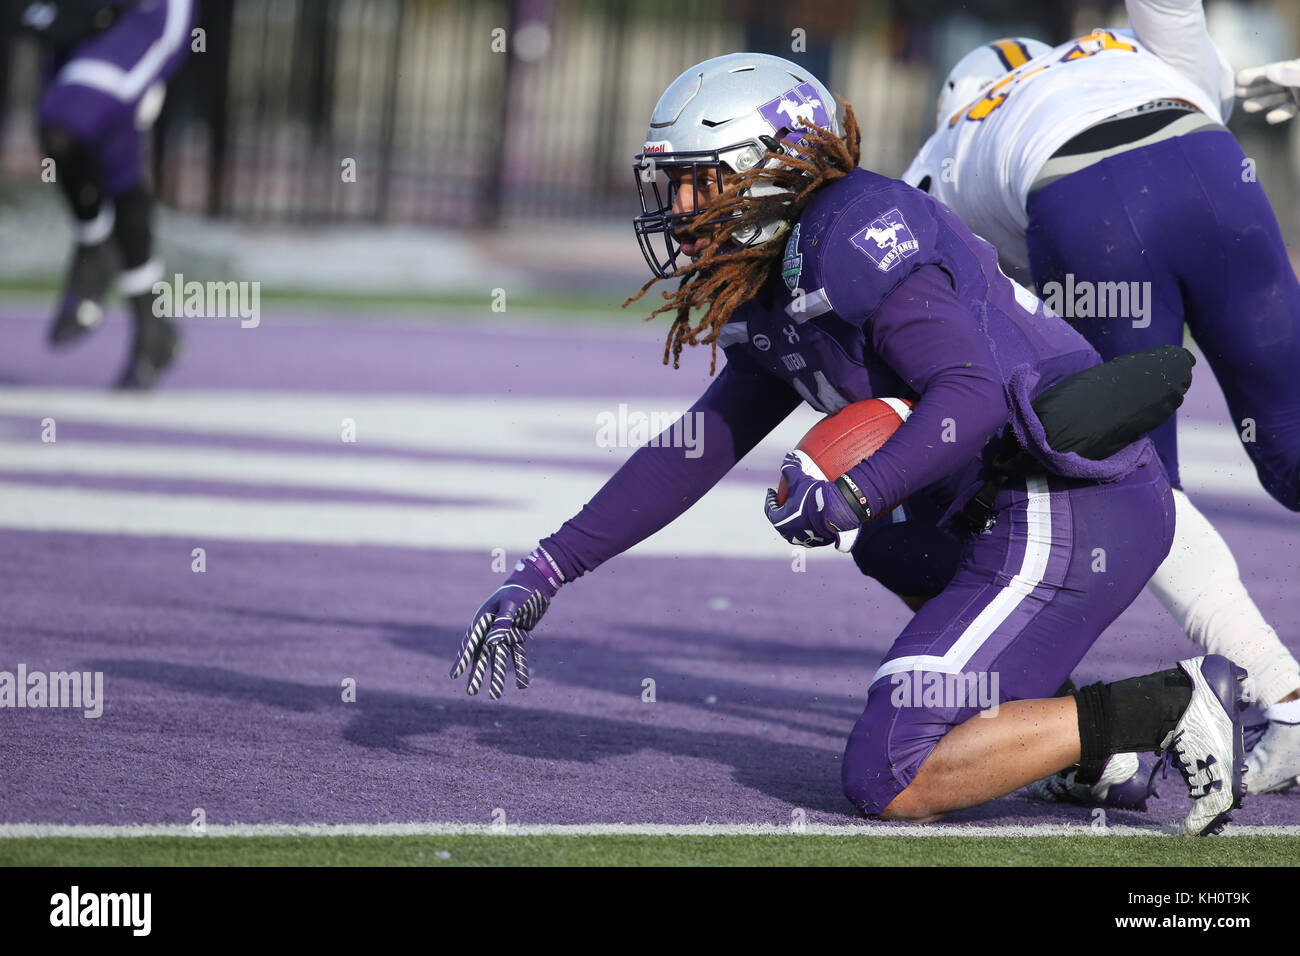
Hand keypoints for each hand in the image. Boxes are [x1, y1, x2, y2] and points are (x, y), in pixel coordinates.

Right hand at [451, 552, 558, 698]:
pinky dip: (519, 669)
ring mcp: (503, 633)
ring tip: (495, 696)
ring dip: (497, 676)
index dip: (463, 659)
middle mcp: (491, 629)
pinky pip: (517, 655)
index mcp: (484, 619)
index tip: (454, 675)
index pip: (471, 643)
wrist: (536, 583)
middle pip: (482, 655)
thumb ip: (502, 622)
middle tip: (471, 692)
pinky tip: (522, 685)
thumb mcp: (512, 605)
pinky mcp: (517, 635)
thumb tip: (492, 643)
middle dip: (477, 674)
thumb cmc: (521, 590)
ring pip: (499, 659)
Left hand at [764, 451, 863, 551]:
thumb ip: (790, 468)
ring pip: (796, 528)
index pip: (770, 509)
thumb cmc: (814, 497)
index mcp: (780, 521)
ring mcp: (804, 539)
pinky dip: (809, 524)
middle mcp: (790, 533)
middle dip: (782, 510)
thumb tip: (788, 457)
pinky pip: (810, 532)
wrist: (837, 512)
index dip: (770, 499)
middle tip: (786, 499)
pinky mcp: (818, 541)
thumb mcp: (799, 480)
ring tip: (800, 508)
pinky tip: (814, 515)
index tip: (772, 491)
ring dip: (795, 518)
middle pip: (782, 520)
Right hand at [1236, 59, 1299, 124]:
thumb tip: (1269, 72)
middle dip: (1255, 88)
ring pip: (1279, 97)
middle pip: (1274, 83)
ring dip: (1263, 102)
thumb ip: (1291, 75)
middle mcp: (1297, 79)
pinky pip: (1290, 109)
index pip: (1275, 69)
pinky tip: (1269, 118)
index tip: (1239, 78)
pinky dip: (1280, 114)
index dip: (1257, 74)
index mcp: (1298, 67)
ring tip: (1246, 107)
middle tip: (1236, 92)